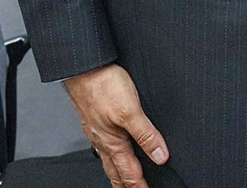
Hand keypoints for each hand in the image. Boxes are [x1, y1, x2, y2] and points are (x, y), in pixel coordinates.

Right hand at [62, 63, 168, 187]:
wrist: (85, 71)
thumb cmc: (104, 87)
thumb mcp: (132, 112)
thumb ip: (146, 135)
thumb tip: (160, 156)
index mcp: (113, 142)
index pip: (128, 172)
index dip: (139, 185)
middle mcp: (104, 140)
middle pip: (116, 171)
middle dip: (126, 185)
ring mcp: (98, 132)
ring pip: (109, 159)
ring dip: (117, 172)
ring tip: (123, 182)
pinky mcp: (95, 121)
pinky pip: (104, 145)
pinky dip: (111, 155)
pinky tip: (113, 149)